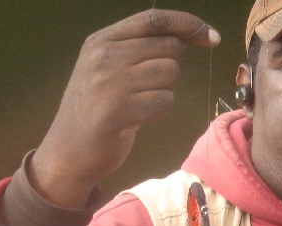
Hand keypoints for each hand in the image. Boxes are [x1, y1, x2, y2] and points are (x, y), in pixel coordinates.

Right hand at [29, 10, 219, 207]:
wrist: (70, 149)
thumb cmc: (97, 108)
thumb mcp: (107, 68)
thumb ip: (139, 48)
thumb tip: (186, 36)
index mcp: (101, 40)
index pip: (154, 19)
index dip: (188, 23)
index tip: (211, 36)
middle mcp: (104, 56)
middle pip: (168, 47)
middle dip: (171, 67)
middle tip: (150, 87)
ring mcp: (111, 83)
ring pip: (170, 73)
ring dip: (165, 90)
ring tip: (141, 101)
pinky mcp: (120, 111)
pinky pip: (165, 101)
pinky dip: (160, 109)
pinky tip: (140, 116)